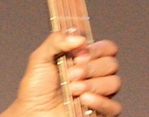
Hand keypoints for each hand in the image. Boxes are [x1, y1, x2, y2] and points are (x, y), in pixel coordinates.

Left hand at [4, 32, 121, 116]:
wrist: (33, 113)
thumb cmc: (35, 88)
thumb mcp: (40, 58)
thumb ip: (56, 41)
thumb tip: (79, 38)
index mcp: (84, 59)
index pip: (107, 48)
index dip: (96, 50)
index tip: (78, 55)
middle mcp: (95, 75)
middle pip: (112, 64)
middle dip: (90, 68)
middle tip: (71, 75)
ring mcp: (100, 93)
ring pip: (114, 82)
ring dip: (92, 85)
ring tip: (72, 89)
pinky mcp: (101, 112)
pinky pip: (114, 106)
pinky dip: (100, 101)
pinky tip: (83, 100)